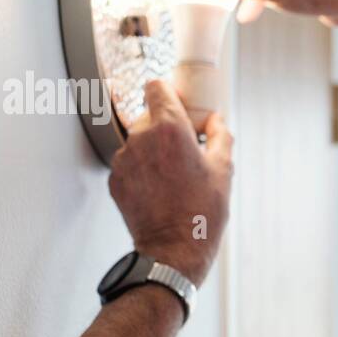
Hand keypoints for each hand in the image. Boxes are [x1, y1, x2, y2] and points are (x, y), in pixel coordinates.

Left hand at [108, 81, 232, 286]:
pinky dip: (142, 169)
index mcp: (169, 128)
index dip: (168, 93)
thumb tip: (216, 121)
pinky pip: (129, 162)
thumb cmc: (201, 212)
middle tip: (184, 150)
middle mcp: (141, 138)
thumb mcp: (223, 170)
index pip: (156, 86)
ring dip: (153, 149)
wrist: (174, 250)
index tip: (178, 105)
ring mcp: (124, 159)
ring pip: (138, 140)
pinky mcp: (114, 179)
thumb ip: (220, 136)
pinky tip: (160, 189)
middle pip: (149, 115)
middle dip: (165, 126)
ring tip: (172, 176)